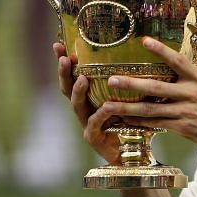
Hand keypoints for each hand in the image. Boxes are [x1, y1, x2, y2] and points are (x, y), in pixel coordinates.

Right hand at [54, 42, 120, 163]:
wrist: (130, 153)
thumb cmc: (131, 121)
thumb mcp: (129, 97)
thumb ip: (127, 80)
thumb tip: (138, 52)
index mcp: (89, 97)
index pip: (73, 75)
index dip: (65, 61)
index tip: (59, 43)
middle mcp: (84, 108)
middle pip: (67, 88)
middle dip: (64, 72)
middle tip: (63, 57)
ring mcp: (86, 123)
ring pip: (76, 105)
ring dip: (78, 91)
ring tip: (82, 78)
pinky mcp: (93, 137)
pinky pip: (95, 123)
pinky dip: (100, 114)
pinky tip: (105, 106)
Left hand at [102, 37, 196, 167]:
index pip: (177, 60)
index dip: (160, 50)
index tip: (143, 40)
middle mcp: (190, 93)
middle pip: (155, 86)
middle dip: (131, 83)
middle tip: (110, 79)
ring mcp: (185, 111)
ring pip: (150, 109)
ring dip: (128, 107)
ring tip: (108, 105)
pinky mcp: (183, 127)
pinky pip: (156, 124)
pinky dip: (139, 122)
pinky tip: (125, 120)